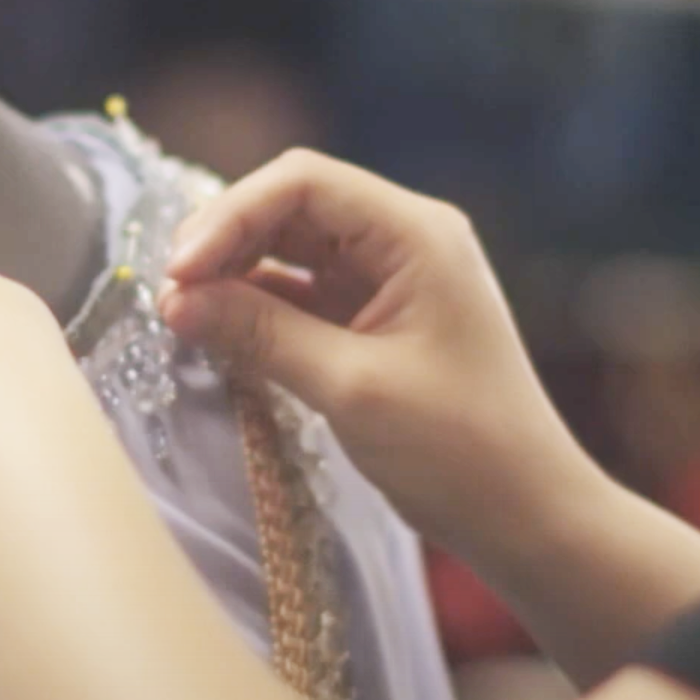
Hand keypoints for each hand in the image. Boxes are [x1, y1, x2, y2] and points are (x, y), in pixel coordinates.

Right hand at [159, 150, 602, 562]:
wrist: (530, 517)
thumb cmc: (461, 451)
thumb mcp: (352, 389)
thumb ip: (261, 335)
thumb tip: (175, 301)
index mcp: (416, 233)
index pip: (304, 182)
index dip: (229, 215)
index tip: (177, 271)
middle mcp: (404, 240)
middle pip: (292, 206)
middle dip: (225, 241)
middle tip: (169, 295)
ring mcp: (390, 279)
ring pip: (291, 249)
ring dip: (235, 273)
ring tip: (181, 315)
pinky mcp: (375, 321)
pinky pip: (302, 293)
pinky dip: (257, 307)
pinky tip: (216, 331)